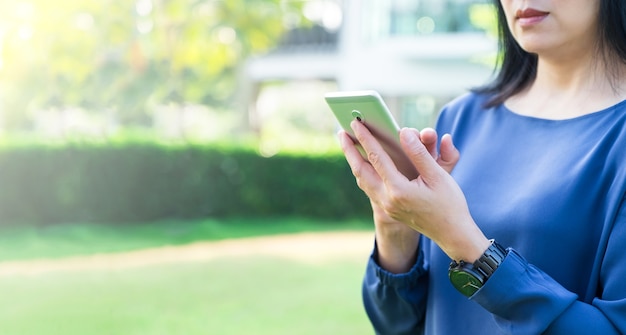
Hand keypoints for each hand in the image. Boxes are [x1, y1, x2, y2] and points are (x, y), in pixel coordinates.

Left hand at [340, 121, 488, 262]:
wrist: (452, 234)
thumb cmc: (449, 203)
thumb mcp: (438, 175)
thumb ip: (419, 153)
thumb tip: (403, 133)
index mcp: (399, 190)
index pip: (377, 158)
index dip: (365, 138)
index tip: (356, 123)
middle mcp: (387, 200)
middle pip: (360, 171)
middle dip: (349, 150)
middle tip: (341, 132)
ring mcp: (386, 207)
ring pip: (362, 181)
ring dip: (354, 162)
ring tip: (348, 145)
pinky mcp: (388, 210)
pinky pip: (369, 188)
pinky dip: (363, 173)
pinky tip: (363, 163)